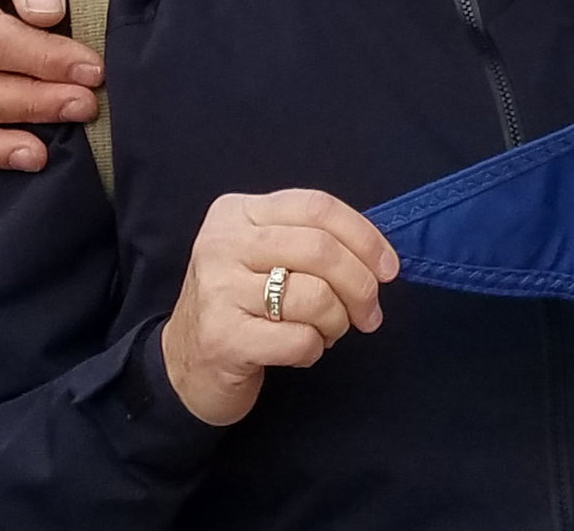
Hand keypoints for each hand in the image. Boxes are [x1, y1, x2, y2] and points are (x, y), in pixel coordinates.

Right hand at [159, 190, 399, 426]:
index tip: (388, 268)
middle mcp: (223, 242)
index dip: (364, 236)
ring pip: (315, 296)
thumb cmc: (240, 306)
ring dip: (337, 322)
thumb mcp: (263, 255)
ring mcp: (218, 289)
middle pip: (321, 249)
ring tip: (326, 332)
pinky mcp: (223, 337)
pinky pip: (299, 340)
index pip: (317, 206)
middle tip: (370, 313)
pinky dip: (314, 349)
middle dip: (361, 285)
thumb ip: (309, 242)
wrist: (184, 366)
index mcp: (237, 211)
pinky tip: (300, 351)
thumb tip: (379, 258)